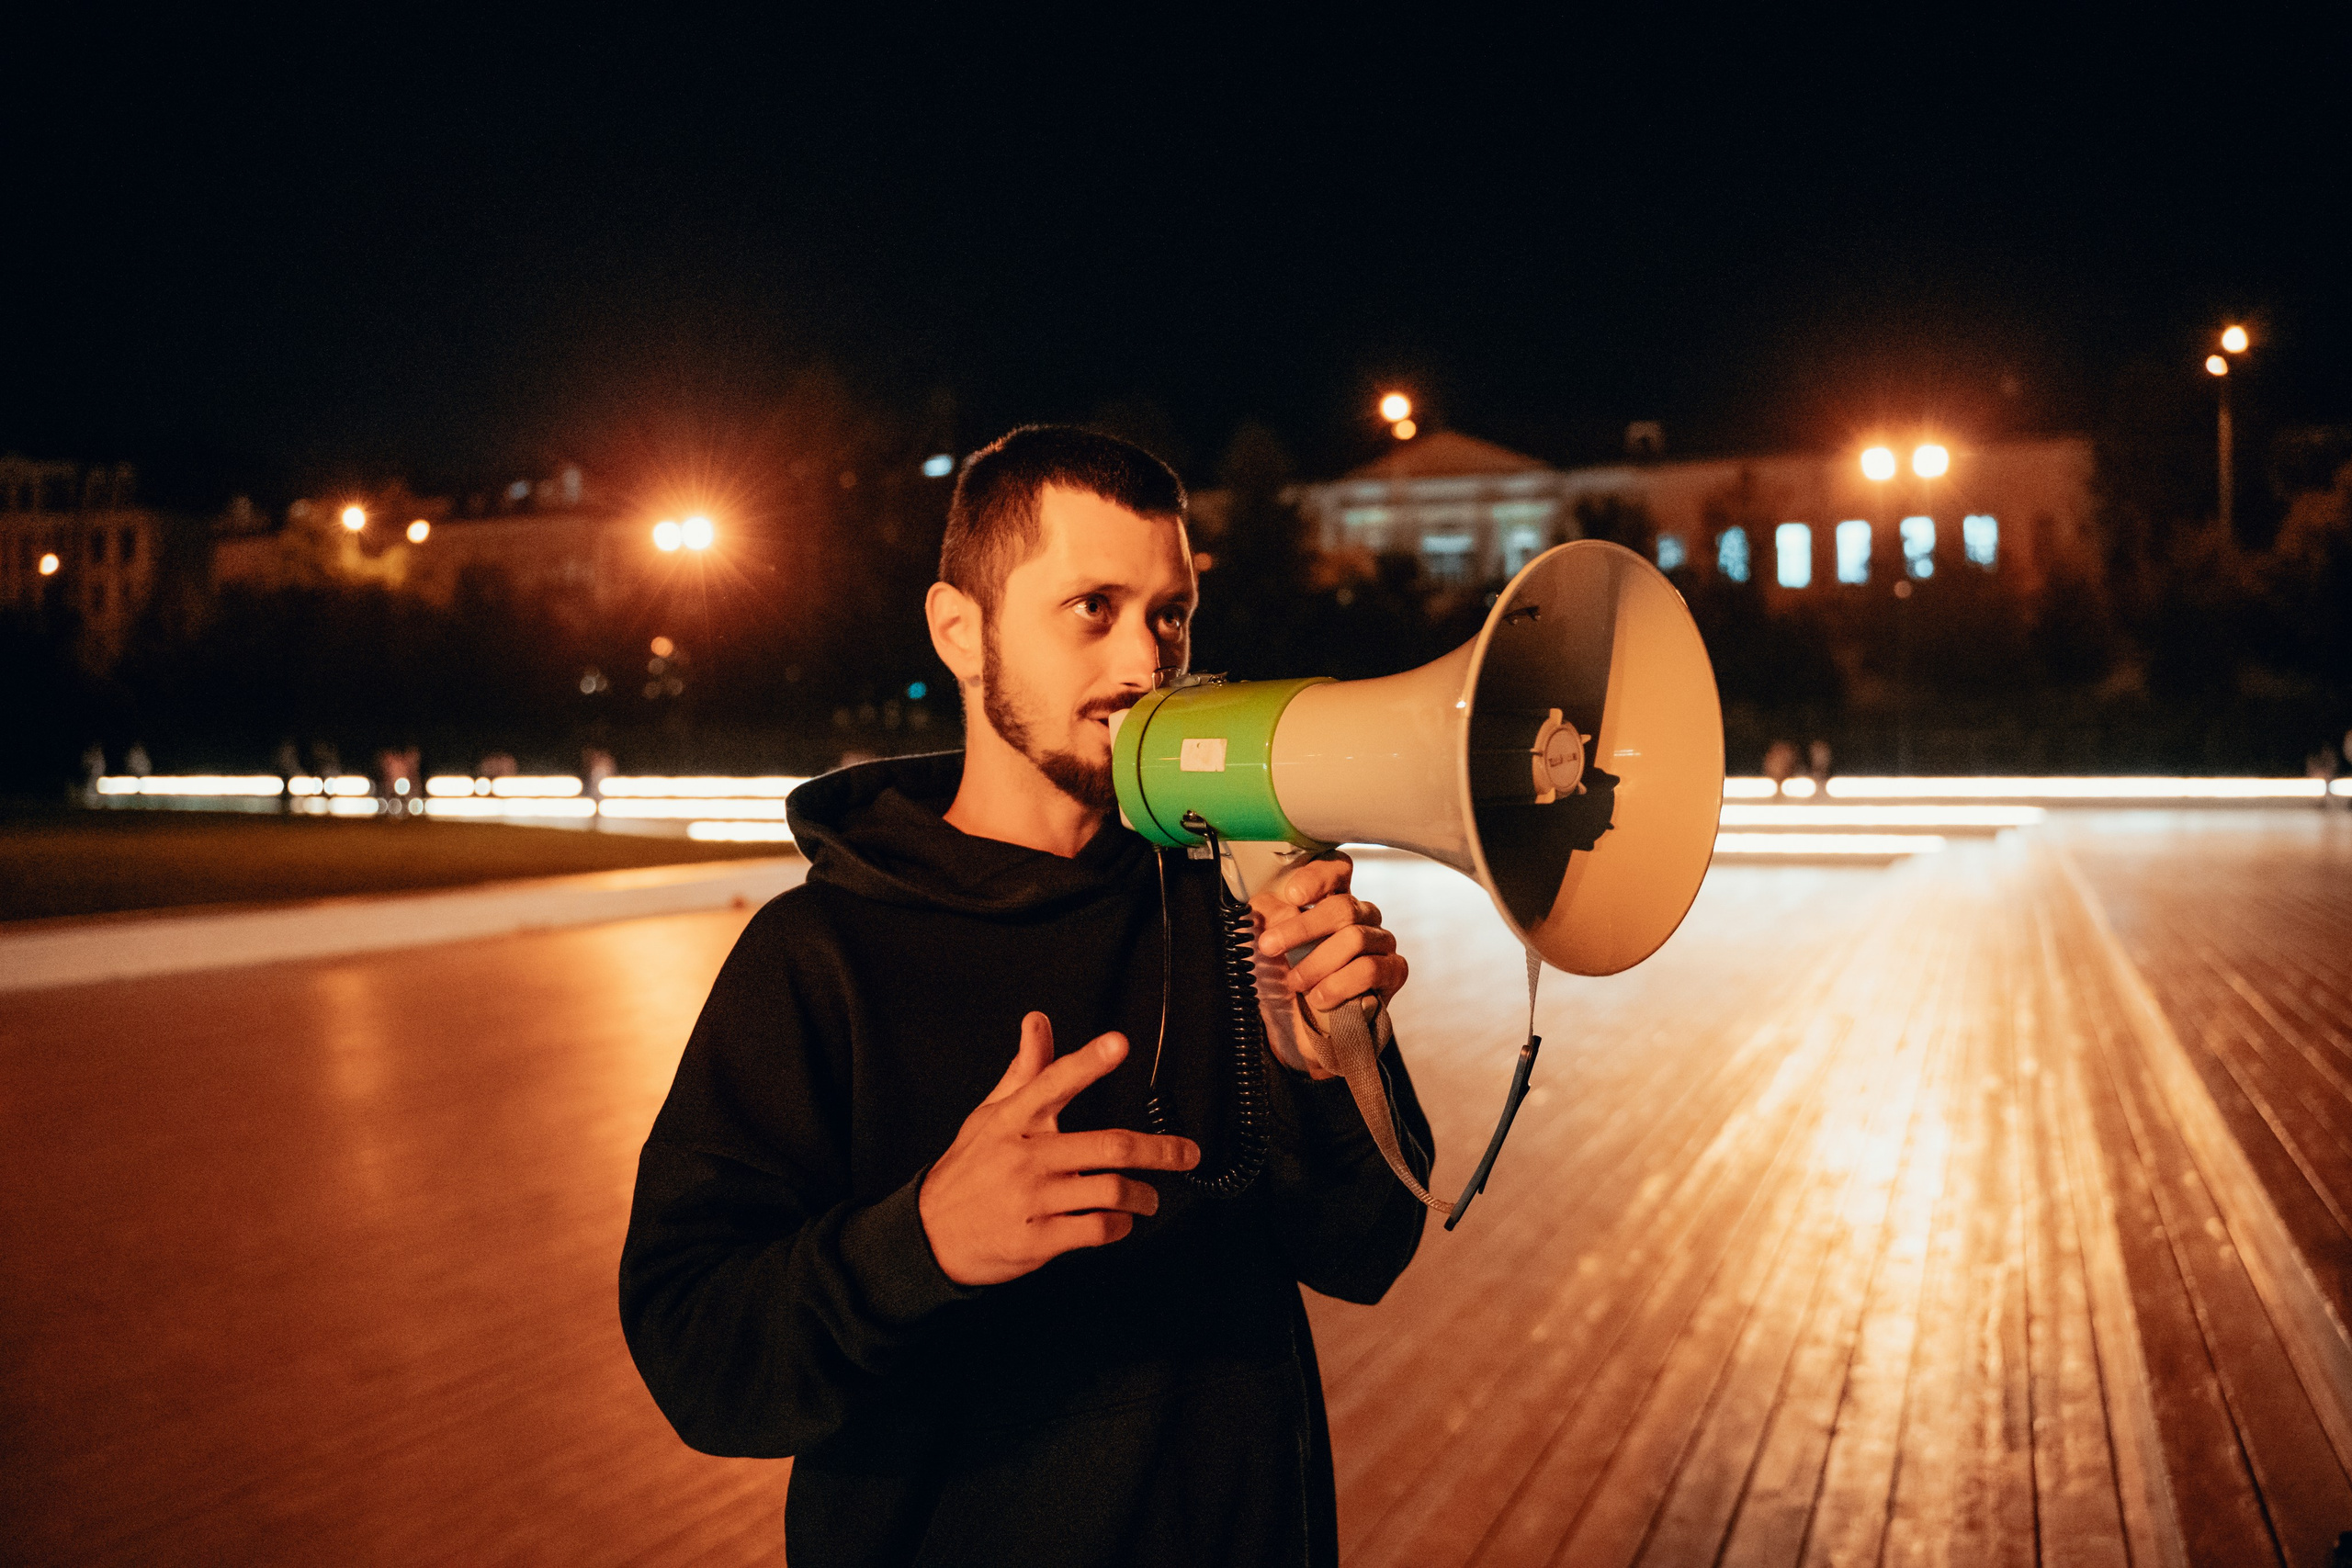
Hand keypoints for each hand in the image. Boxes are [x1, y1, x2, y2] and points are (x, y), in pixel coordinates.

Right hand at [918, 1012, 1201, 1286]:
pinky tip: (1121, 1221)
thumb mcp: (990, 1115)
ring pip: (1110, 1191)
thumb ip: (1024, 1070)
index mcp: (1014, 1120)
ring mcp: (1031, 1199)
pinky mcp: (1036, 1239)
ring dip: (1142, 1195)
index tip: (1119, 1044)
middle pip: (1107, 1146)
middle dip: (1159, 1150)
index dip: (1088, 1062)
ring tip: (1149, 1197)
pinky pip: (1096, 1229)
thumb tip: (1038, 1022)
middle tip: (1187, 1153)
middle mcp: (1025, 1156)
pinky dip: (1119, 1225)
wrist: (929, 1234)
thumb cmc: (968, 1169)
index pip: (1054, 1082)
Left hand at [1250, 852, 1409, 1078]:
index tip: (1291, 895)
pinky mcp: (1393, 971)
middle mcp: (1361, 916)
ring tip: (1296, 983)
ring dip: (1318, 963)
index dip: (1318, 876)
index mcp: (1331, 900)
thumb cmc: (1283, 982)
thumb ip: (1268, 918)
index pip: (1338, 869)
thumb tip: (1270, 902)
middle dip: (1302, 928)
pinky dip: (1339, 985)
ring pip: (1356, 938)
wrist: (1299, 1033)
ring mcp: (1381, 942)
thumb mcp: (1267, 946)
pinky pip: (1371, 969)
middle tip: (1270, 946)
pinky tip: (1319, 998)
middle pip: (1343, 907)